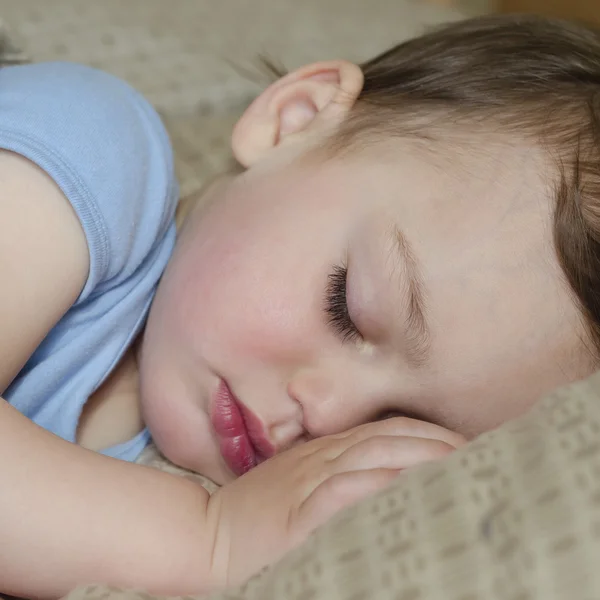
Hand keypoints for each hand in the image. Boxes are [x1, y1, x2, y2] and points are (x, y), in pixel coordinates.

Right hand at [207, 417, 464, 586]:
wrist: (207, 535)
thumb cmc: (255, 515)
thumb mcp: (297, 484)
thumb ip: (336, 476)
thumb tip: (385, 479)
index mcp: (325, 453)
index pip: (386, 428)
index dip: (425, 431)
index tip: (460, 442)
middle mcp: (322, 460)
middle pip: (389, 438)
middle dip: (435, 441)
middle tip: (475, 452)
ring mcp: (309, 484)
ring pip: (373, 457)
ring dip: (418, 457)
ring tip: (458, 465)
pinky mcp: (297, 514)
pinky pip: (342, 491)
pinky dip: (376, 485)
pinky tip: (404, 488)